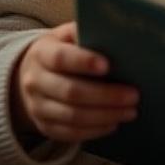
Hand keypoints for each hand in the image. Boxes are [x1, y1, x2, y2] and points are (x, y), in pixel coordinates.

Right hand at [11, 21, 139, 142]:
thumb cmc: (61, 49)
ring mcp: (37, 106)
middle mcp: (35, 81)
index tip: (108, 66)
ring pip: (72, 116)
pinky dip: (94, 130)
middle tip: (133, 95)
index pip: (61, 58)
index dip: (84, 62)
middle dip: (105, 95)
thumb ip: (86, 31)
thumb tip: (118, 32)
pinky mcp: (44, 126)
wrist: (31, 75)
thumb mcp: (66, 35)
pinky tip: (114, 124)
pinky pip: (70, 133)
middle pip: (71, 92)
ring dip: (105, 115)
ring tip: (130, 111)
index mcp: (41, 53)